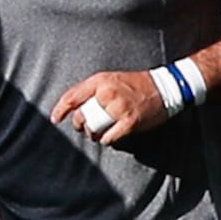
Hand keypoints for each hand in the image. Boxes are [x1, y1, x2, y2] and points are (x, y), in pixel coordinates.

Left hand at [53, 67, 172, 148]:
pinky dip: (107, 140)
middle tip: (84, 127)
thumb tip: (74, 107)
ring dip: (94, 134)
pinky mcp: (129, 121)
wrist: (165, 87)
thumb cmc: (136, 85)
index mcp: (100, 81)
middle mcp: (107, 93)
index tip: (55, 119)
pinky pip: (108, 138)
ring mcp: (118, 108)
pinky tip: (111, 136)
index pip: (72, 96)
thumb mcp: (111, 79)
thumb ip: (93, 90)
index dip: (61, 109)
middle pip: (81, 117)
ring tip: (100, 132)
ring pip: (93, 129)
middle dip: (80, 125)